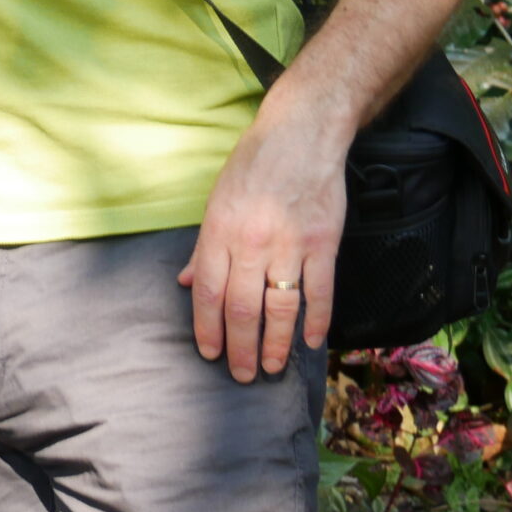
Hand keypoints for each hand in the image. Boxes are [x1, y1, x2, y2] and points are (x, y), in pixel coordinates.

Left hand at [177, 88, 348, 380]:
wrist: (299, 136)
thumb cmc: (252, 167)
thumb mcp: (216, 201)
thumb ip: (205, 248)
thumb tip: (188, 285)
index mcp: (219, 232)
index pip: (209, 293)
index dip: (208, 328)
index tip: (209, 353)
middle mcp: (251, 243)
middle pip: (242, 308)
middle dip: (239, 347)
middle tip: (240, 375)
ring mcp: (289, 245)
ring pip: (279, 308)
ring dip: (275, 344)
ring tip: (270, 368)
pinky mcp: (323, 244)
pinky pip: (319, 292)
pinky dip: (316, 322)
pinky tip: (312, 344)